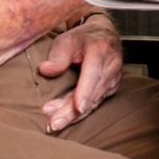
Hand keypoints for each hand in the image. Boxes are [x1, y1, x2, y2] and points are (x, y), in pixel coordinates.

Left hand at [40, 14, 123, 132]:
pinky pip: (95, 103)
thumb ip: (58, 55)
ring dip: (73, 115)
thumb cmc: (83, 37)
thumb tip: (46, 70)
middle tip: (54, 123)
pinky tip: (65, 119)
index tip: (78, 106)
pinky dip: (80, 113)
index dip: (86, 91)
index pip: (93, 73)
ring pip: (93, 102)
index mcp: (100, 50)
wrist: (103, 35)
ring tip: (54, 124)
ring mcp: (113, 79)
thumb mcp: (67, 39)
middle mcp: (110, 66)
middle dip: (72, 111)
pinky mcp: (110, 88)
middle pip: (92, 93)